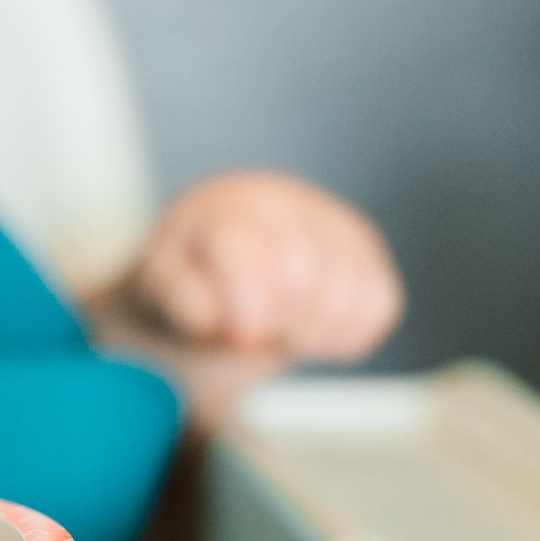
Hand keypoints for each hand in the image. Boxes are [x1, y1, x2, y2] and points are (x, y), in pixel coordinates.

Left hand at [130, 172, 402, 362]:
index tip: (238, 338)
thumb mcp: (160, 283)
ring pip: (346, 297)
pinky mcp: (369, 253)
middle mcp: (289, 201)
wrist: (225, 261)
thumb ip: (178, 296)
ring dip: (308, 335)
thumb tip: (211, 317)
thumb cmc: (190, 274)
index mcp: (227, 204)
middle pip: (302, 278)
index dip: (245, 304)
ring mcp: (336, 224)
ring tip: (276, 331)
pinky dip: (344, 336)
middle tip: (250, 336)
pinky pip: (379, 306)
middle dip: (273, 325)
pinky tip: (308, 329)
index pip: (245, 246)